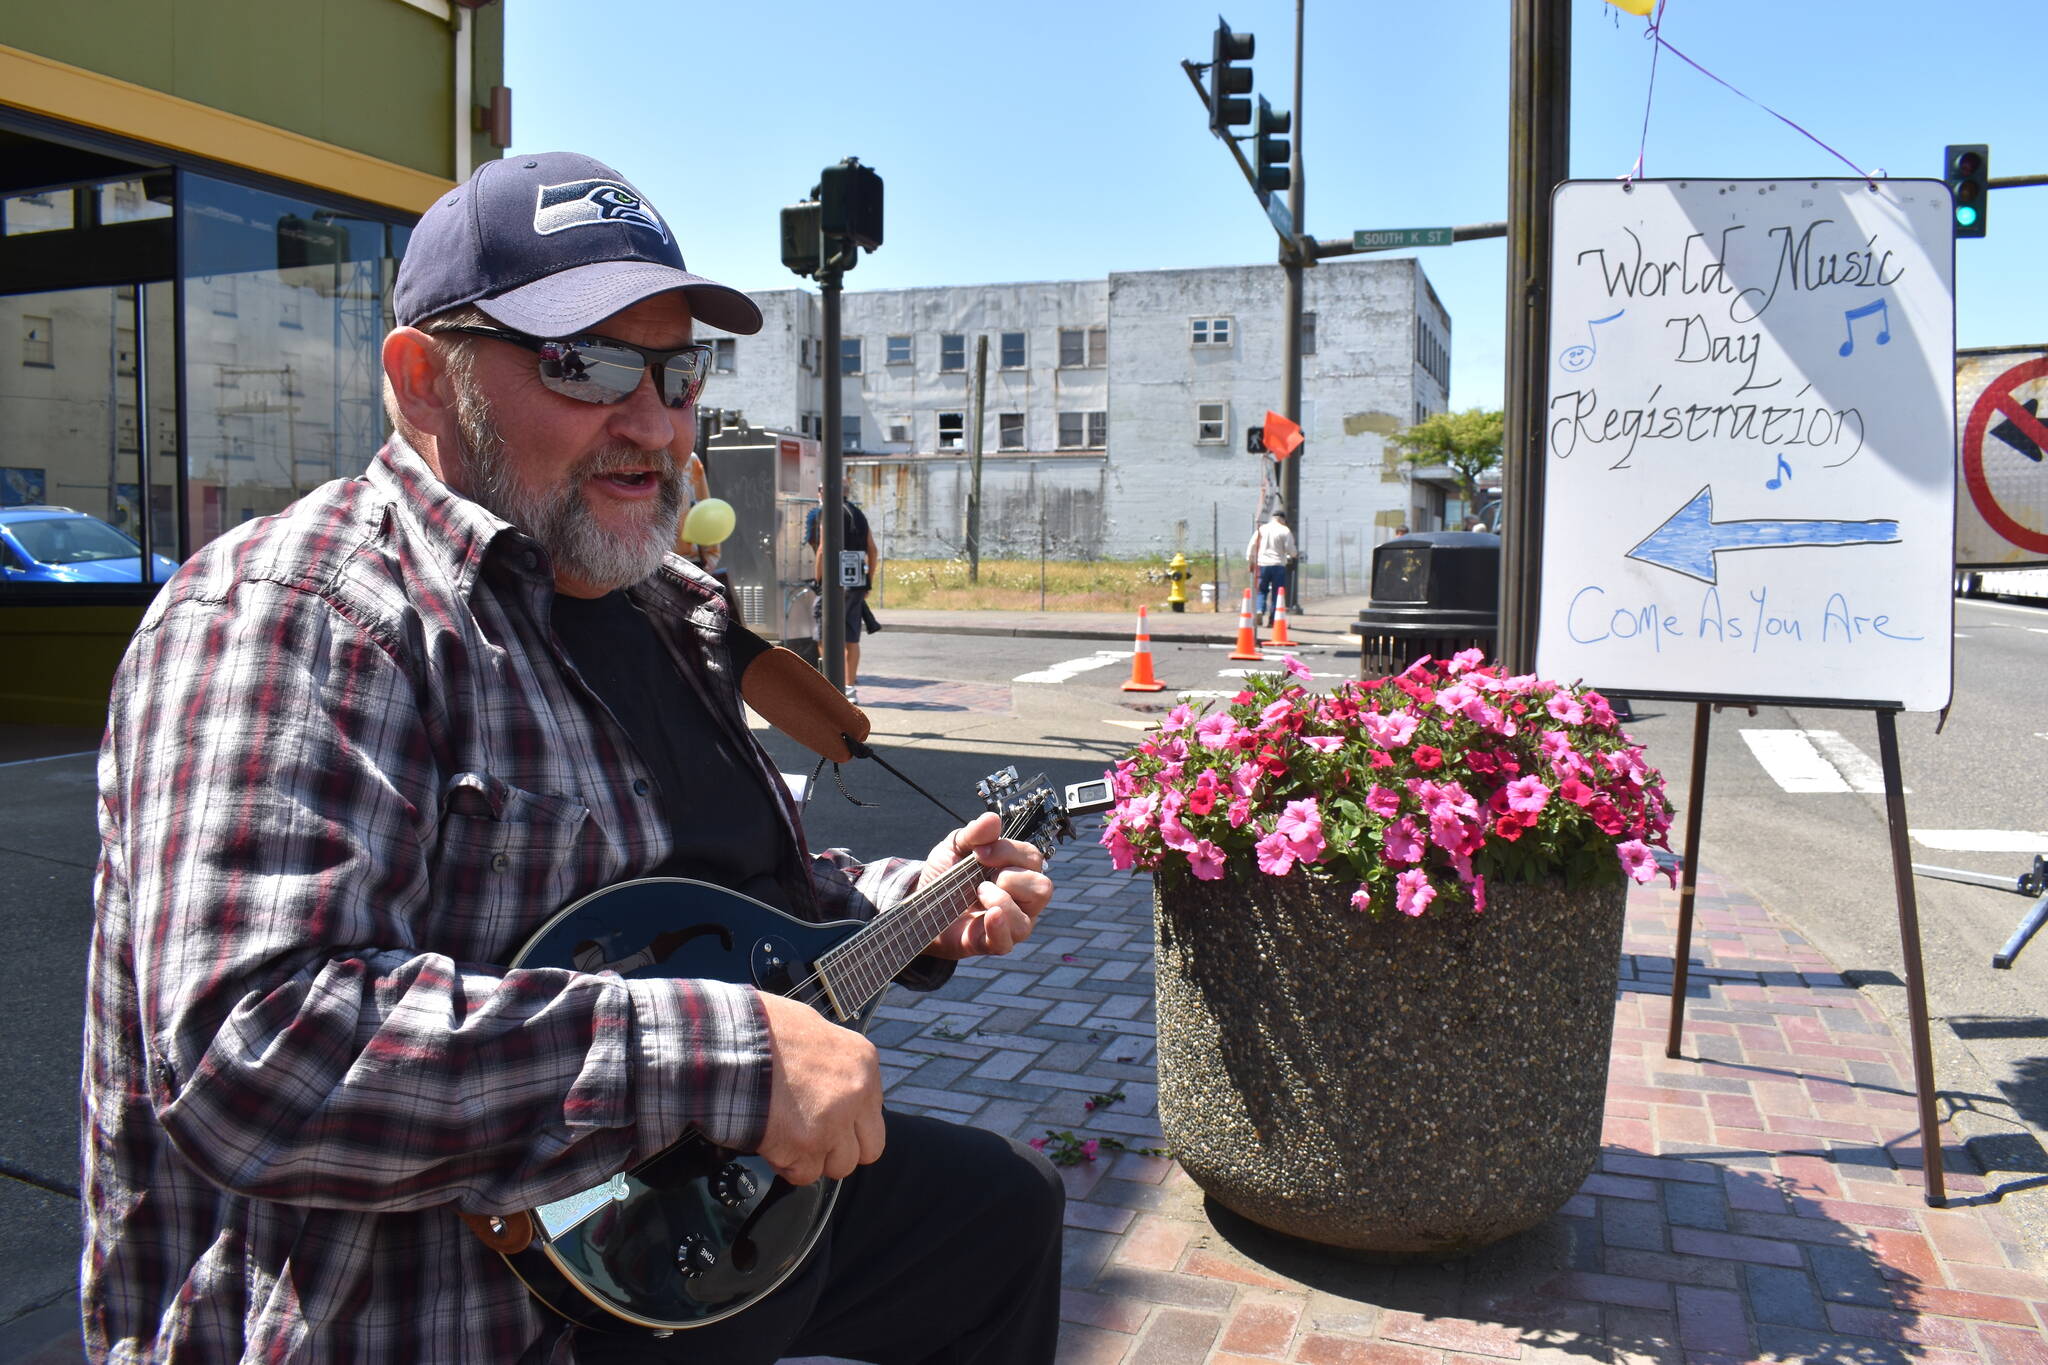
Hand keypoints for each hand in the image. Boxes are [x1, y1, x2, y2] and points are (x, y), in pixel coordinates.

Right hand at [756, 991, 884, 1185]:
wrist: (728, 1044)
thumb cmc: (761, 1031)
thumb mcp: (812, 1028)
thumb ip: (832, 1061)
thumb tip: (832, 1079)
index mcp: (862, 1062)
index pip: (874, 1113)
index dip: (849, 1121)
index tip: (830, 1119)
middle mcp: (856, 1094)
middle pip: (869, 1149)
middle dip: (842, 1149)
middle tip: (815, 1139)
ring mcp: (833, 1123)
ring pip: (839, 1166)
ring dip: (814, 1159)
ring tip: (788, 1135)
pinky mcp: (805, 1145)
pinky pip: (804, 1174)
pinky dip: (787, 1165)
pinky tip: (772, 1140)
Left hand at [917, 812, 1052, 958]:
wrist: (920, 905)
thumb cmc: (946, 877)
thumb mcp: (954, 848)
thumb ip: (974, 834)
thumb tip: (992, 819)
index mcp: (1017, 871)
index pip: (1033, 858)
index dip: (1008, 852)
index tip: (978, 853)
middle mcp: (1021, 899)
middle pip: (1043, 888)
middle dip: (1012, 878)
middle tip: (983, 879)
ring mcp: (1010, 924)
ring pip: (1028, 918)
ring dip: (1002, 901)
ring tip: (978, 895)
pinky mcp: (992, 943)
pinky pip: (1008, 941)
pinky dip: (999, 927)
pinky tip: (988, 915)